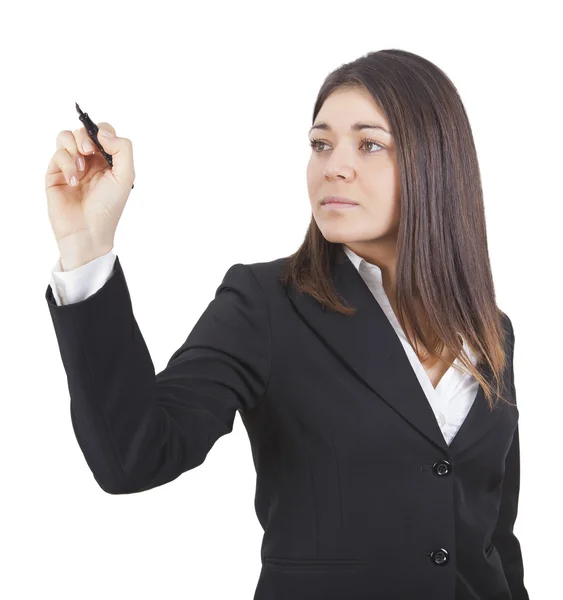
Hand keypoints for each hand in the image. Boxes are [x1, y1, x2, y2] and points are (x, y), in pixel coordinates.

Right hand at [45, 122, 134, 262]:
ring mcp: (71, 166)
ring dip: (72, 147)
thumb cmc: (108, 207)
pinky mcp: (55, 173)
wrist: (88, 231)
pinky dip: (66, 164)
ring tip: (80, 168)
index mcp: (108, 161)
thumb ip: (122, 149)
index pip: (103, 132)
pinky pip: (57, 155)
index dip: (102, 131)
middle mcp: (90, 161)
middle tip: (89, 152)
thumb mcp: (125, 177)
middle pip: (83, 131)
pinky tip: (73, 182)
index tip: (103, 145)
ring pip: (65, 137)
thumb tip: (102, 132)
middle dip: (85, 137)